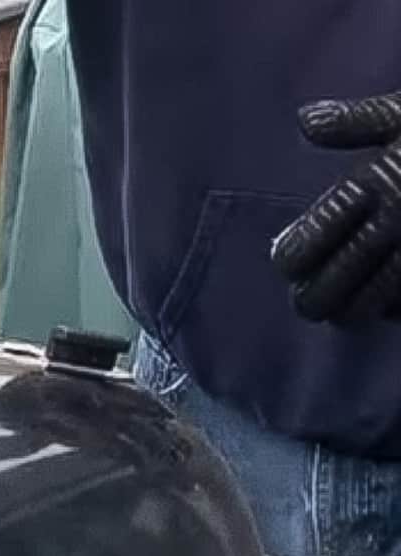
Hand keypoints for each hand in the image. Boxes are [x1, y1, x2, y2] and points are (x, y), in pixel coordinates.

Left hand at [272, 91, 400, 322]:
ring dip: (351, 310)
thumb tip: (306, 121)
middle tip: (305, 303)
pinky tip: (390, 309)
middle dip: (313, 297)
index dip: (292, 257)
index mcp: (377, 184)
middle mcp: (398, 222)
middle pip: (333, 282)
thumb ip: (359, 120)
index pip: (311, 239)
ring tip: (340, 314)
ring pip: (373, 301)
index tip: (287, 263)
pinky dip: (398, 309)